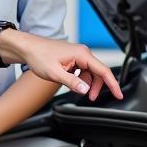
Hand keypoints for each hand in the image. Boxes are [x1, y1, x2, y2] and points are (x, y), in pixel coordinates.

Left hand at [6, 34, 122, 101]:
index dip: (113, 84)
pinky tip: (71, 82)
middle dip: (96, 87)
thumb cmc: (39, 56)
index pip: (103, 70)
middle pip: (98, 73)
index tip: (119, 94)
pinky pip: (83, 70)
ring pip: (90, 73)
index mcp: (82, 54)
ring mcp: (78, 55)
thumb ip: (72, 82)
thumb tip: (86, 89)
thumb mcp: (55, 73)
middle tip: (90, 98)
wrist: (28, 48)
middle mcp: (82, 53)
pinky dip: (80, 79)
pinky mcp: (73, 58)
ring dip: (87, 84)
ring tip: (77, 90)